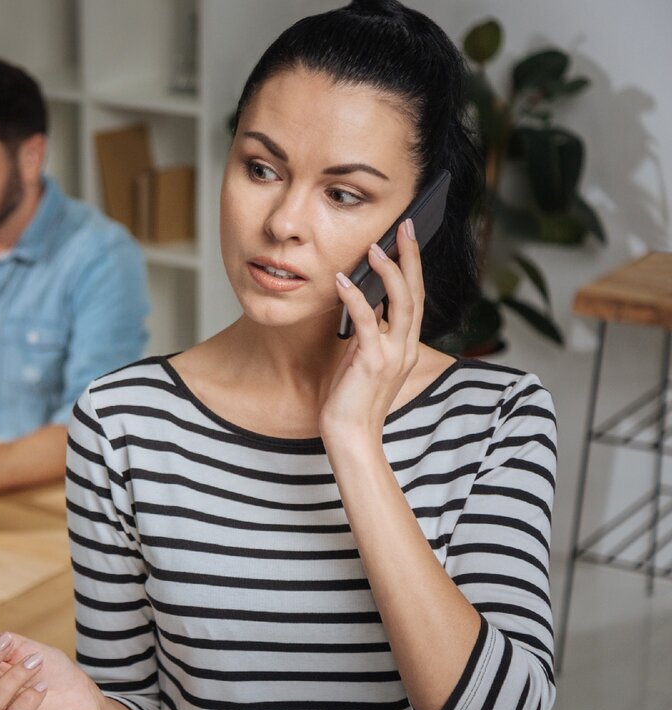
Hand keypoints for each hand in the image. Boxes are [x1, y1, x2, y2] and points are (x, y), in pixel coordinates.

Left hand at [320, 219, 423, 447]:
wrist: (350, 436)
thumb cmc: (351, 399)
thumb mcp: (361, 358)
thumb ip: (366, 333)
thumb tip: (360, 303)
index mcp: (404, 345)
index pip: (415, 297)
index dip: (413, 265)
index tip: (406, 236)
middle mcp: (404, 347)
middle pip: (415, 292)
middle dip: (411, 256)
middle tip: (405, 225)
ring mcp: (391, 355)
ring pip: (401, 303)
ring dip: (389, 272)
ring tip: (375, 247)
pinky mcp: (372, 363)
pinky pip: (366, 323)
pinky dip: (356, 299)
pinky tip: (342, 281)